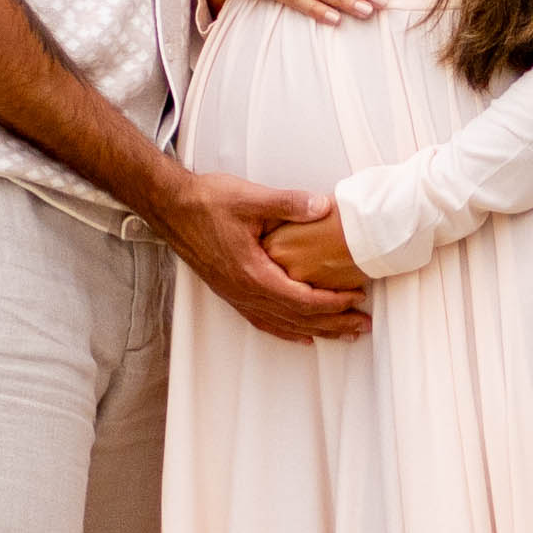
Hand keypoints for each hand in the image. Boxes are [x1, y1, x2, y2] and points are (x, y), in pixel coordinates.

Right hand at [160, 171, 368, 340]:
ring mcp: (235, 295)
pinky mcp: (229, 292)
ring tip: (343, 335)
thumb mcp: (250, 198)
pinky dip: (286, 331)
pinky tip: (301, 335)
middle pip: (297, 319)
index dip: (332, 302)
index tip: (357, 298)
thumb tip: (324, 206)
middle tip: (362, 326)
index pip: (301, 299)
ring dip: (316, 331)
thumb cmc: (205, 202)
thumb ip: (289, 203)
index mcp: (252, 273)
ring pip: (282, 324)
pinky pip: (263, 321)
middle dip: (333, 323)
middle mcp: (244, 292)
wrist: (170, 206)